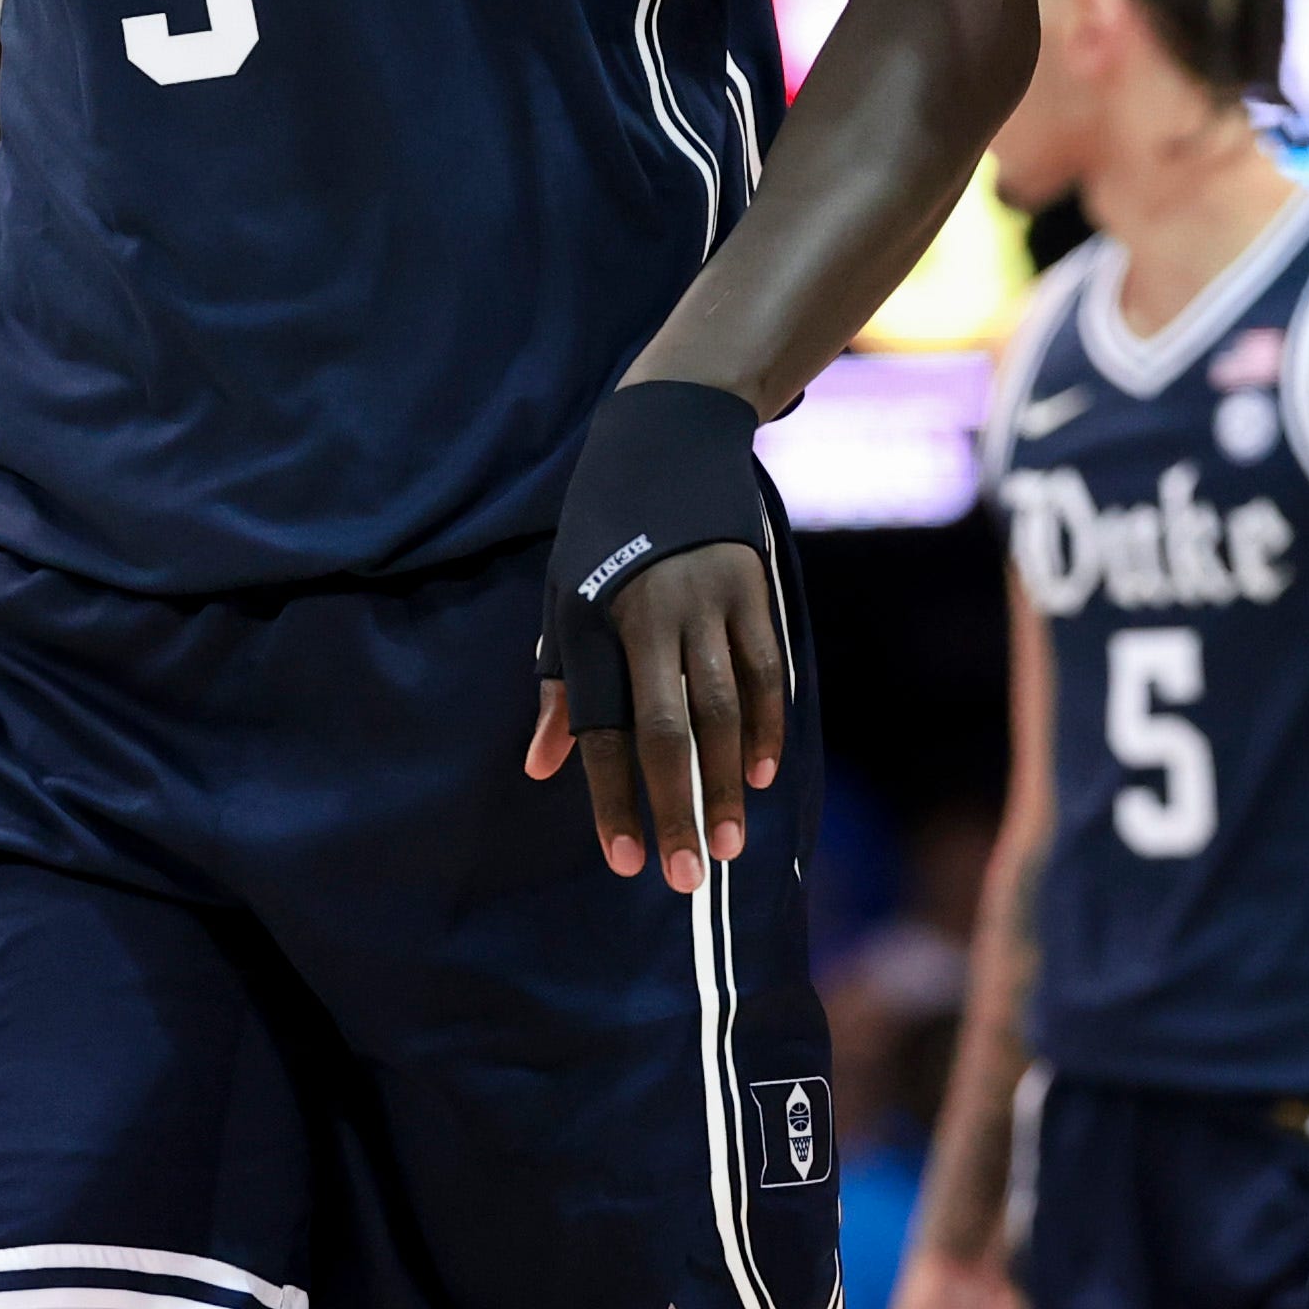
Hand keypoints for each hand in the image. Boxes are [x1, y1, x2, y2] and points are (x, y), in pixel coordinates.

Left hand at [519, 541, 787, 891]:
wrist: (668, 432)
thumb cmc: (603, 529)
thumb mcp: (564, 593)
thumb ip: (562, 684)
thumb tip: (543, 768)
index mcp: (592, 621)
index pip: (601, 728)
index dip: (612, 797)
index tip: (624, 859)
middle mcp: (648, 614)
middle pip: (666, 729)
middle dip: (675, 807)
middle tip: (685, 876)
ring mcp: (707, 600)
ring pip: (722, 708)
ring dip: (725, 782)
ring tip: (727, 843)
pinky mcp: (752, 588)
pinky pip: (764, 671)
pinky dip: (765, 727)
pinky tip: (759, 776)